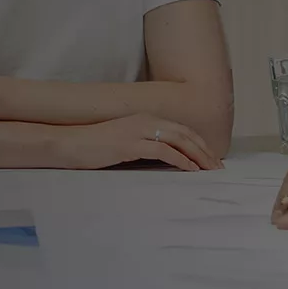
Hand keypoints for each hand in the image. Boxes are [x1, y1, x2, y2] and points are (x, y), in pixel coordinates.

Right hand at [57, 114, 218, 170]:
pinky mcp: (131, 144)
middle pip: (185, 133)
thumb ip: (143, 144)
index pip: (181, 129)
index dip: (199, 143)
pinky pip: (164, 151)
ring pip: (179, 141)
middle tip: (218, 167)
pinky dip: (181, 160)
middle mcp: (145, 120)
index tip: (211, 158)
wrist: (69, 144)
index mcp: (144, 118)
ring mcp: (138, 131)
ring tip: (210, 170)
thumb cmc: (93, 146)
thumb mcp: (123, 141)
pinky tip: (190, 170)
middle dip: (204, 150)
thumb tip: (162, 158)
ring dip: (198, 156)